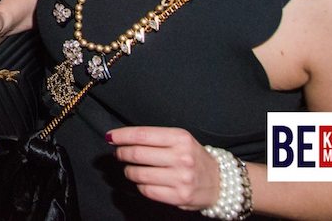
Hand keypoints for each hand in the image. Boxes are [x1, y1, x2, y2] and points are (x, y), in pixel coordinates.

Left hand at [107, 126, 222, 210]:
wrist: (221, 182)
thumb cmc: (194, 157)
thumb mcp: (180, 140)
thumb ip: (154, 138)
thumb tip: (121, 138)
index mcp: (180, 138)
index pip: (142, 135)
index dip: (121, 136)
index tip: (110, 137)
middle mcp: (181, 157)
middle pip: (137, 154)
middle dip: (122, 154)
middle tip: (119, 154)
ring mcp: (181, 178)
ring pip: (139, 174)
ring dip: (129, 171)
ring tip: (131, 169)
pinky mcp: (179, 196)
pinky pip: (147, 190)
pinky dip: (140, 185)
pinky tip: (144, 181)